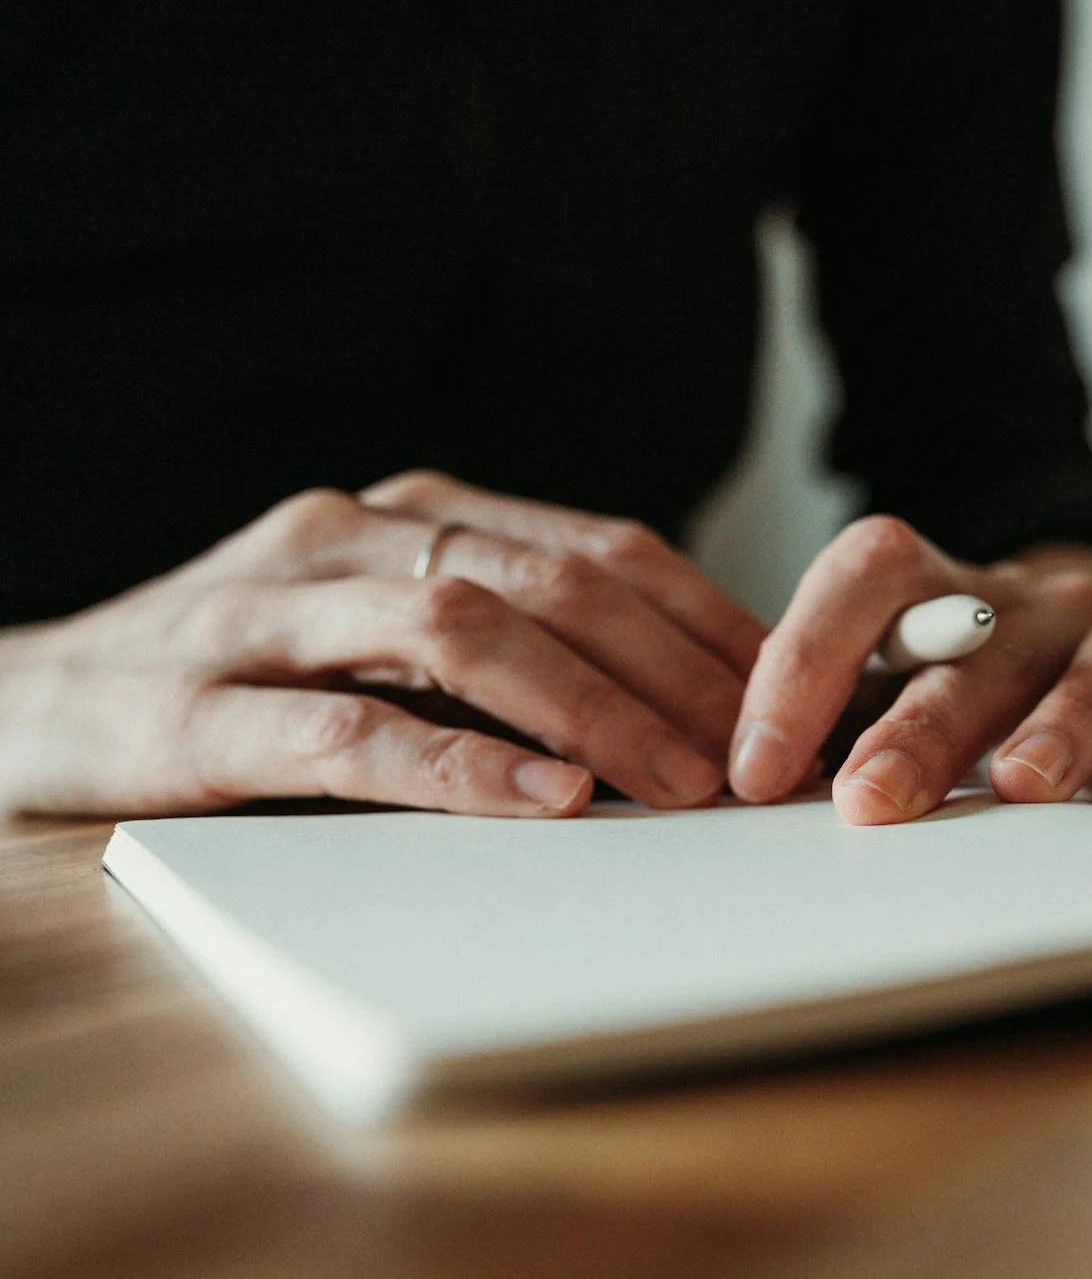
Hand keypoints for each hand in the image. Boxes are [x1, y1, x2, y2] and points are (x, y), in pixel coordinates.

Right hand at [0, 472, 766, 818]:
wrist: (21, 705)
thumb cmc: (242, 678)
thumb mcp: (383, 637)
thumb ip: (507, 644)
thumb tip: (684, 704)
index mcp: (412, 513)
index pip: (600, 548)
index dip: (708, 621)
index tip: (794, 697)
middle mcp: (348, 536)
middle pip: (552, 580)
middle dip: (675, 669)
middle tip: (762, 754)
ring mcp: (267, 610)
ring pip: (462, 630)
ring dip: (590, 706)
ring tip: (680, 781)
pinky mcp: (198, 706)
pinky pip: (349, 728)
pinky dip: (458, 763)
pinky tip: (544, 798)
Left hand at [729, 515, 1091, 820]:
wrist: (1060, 625)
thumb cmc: (949, 675)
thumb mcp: (875, 685)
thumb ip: (822, 723)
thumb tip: (726, 779)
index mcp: (931, 589)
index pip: (861, 580)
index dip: (804, 661)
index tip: (758, 766)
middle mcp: (1024, 598)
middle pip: (973, 645)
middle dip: (920, 725)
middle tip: (872, 802)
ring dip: (1069, 717)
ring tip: (1034, 781)